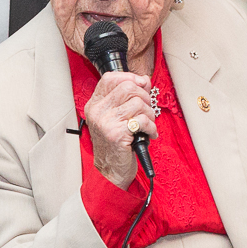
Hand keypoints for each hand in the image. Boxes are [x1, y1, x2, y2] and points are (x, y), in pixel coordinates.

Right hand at [82, 68, 158, 189]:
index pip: (110, 78)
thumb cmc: (116, 144)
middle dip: (144, 97)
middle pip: (127, 87)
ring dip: (149, 114)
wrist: (111, 170)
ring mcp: (105, 122)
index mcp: (95, 104)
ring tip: (146, 125)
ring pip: (137, 103)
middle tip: (146, 110)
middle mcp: (97, 111)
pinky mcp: (116, 134)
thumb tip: (144, 79)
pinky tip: (148, 134)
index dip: (130, 77)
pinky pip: (142, 120)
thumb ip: (127, 97)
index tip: (141, 86)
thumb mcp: (116, 117)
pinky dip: (151, 127)